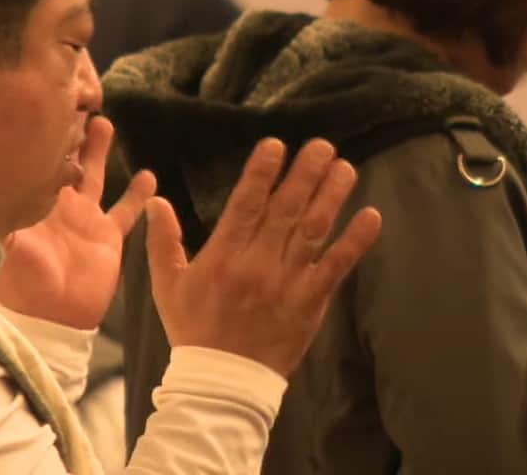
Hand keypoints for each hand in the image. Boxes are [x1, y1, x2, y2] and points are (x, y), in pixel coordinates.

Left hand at [0, 116, 155, 329]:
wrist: (53, 317)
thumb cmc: (25, 282)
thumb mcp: (8, 246)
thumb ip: (2, 217)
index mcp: (34, 201)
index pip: (37, 159)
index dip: (41, 134)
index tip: (44, 103)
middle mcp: (59, 204)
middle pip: (65, 158)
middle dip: (69, 132)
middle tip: (75, 99)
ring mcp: (85, 219)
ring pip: (94, 175)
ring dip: (99, 151)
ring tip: (104, 122)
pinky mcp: (107, 236)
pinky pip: (127, 211)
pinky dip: (139, 196)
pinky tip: (149, 176)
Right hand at [146, 138, 380, 376]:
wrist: (222, 381)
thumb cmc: (193, 329)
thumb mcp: (167, 286)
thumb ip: (163, 242)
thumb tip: (155, 200)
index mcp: (224, 256)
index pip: (245, 205)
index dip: (262, 173)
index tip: (275, 145)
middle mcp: (258, 263)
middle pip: (286, 210)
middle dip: (305, 174)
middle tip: (322, 145)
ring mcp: (288, 282)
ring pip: (314, 231)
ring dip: (331, 197)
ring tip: (345, 168)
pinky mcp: (311, 303)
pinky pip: (337, 268)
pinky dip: (355, 242)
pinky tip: (371, 216)